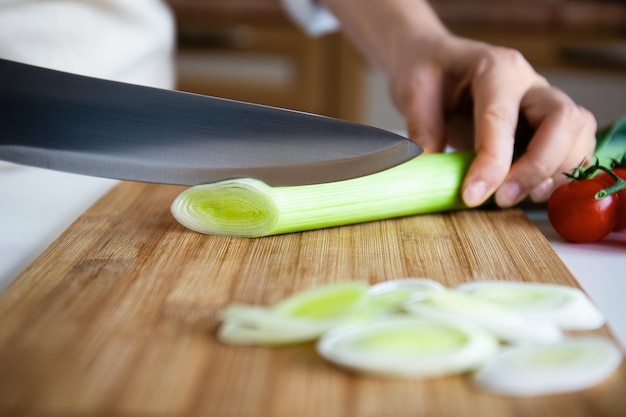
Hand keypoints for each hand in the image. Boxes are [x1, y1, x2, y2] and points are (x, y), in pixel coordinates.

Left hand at [321, 0, 597, 207]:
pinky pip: (574, 150)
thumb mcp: (412, 90)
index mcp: (495, 68)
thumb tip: (429, 170)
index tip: (472, 196)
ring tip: (513, 196)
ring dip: (554, 173)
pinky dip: (559, 175)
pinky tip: (529, 192)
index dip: (492, 163)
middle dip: (538, 167)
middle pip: (563, 121)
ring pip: (578, 136)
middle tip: (502, 198)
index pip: (501, 118)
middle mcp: (530, 83)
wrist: (436, 61)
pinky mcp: (548, 125)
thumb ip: (421, 127)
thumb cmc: (427, 71)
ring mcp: (544, 103)